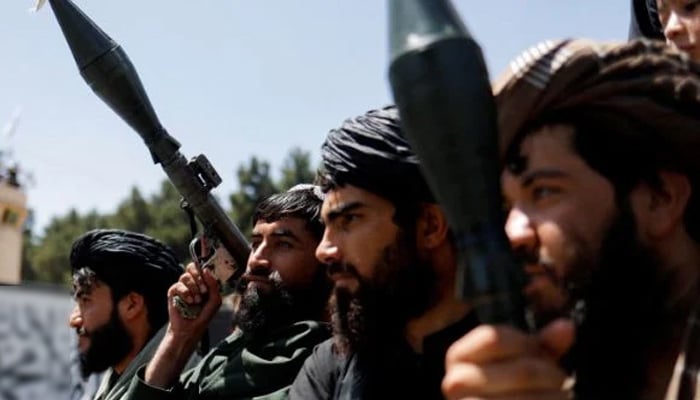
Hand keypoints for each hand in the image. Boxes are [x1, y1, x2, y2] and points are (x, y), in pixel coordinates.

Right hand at [145, 263, 221, 387]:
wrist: (190, 330)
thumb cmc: (203, 317)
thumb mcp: (215, 301)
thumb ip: (213, 285)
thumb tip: (206, 269)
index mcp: (202, 283)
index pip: (202, 268)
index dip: (205, 272)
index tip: (208, 285)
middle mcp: (192, 284)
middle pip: (192, 267)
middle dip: (199, 278)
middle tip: (203, 291)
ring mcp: (182, 288)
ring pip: (185, 276)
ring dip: (193, 288)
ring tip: (195, 301)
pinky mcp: (172, 293)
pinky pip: (176, 285)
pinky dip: (184, 293)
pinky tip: (188, 302)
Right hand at [442, 319, 574, 399]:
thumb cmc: (504, 389)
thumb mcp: (517, 361)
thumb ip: (540, 344)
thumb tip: (566, 326)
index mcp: (458, 355)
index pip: (494, 337)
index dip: (528, 343)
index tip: (543, 353)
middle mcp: (456, 381)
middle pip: (521, 371)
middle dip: (551, 375)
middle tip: (562, 380)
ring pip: (527, 398)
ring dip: (553, 396)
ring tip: (560, 395)